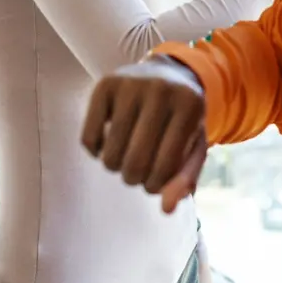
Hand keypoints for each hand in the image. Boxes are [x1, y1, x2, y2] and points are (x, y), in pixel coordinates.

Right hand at [81, 56, 207, 213]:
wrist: (169, 73)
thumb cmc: (182, 118)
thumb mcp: (193, 145)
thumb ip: (185, 178)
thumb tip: (167, 209)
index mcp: (189, 105)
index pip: (165, 168)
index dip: (156, 185)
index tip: (155, 181)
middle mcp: (161, 89)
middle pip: (134, 163)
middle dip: (134, 179)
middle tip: (138, 171)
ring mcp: (131, 84)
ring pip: (110, 154)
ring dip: (115, 168)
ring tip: (125, 158)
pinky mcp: (105, 84)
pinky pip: (89, 139)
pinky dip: (96, 151)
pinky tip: (108, 142)